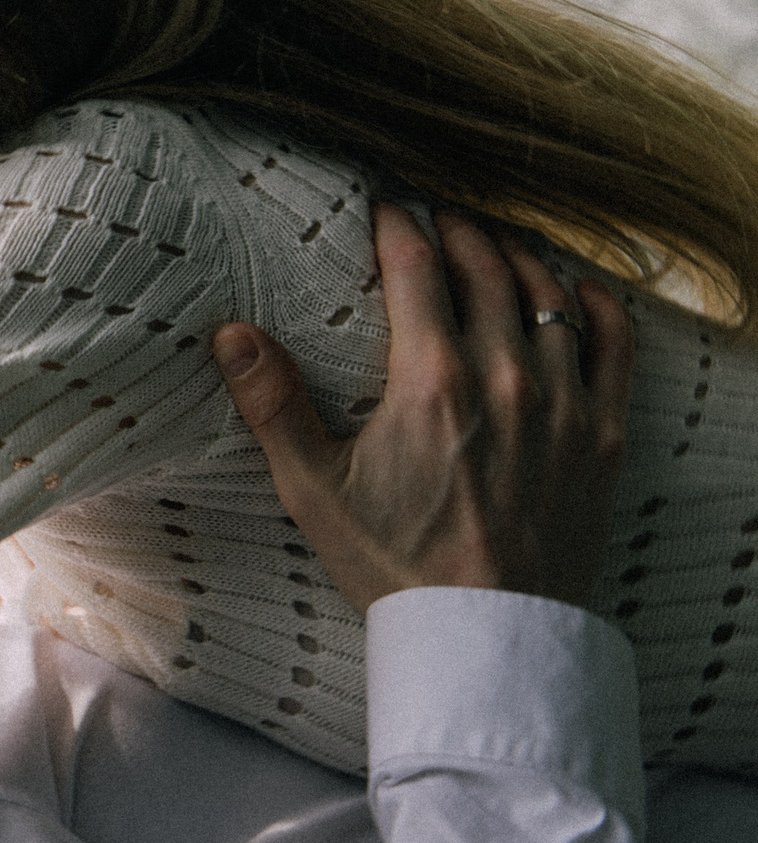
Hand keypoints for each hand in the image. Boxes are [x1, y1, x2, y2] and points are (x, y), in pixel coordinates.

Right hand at [213, 206, 631, 608]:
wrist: (486, 634)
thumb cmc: (394, 564)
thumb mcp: (314, 489)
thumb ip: (273, 404)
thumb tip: (230, 334)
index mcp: (430, 380)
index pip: (417, 266)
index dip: (398, 224)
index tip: (385, 208)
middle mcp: (503, 376)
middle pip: (486, 265)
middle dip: (457, 229)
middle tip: (436, 218)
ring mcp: (564, 401)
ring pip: (547, 293)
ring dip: (517, 256)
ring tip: (492, 246)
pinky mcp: (603, 432)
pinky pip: (613, 341)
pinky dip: (592, 302)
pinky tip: (572, 291)